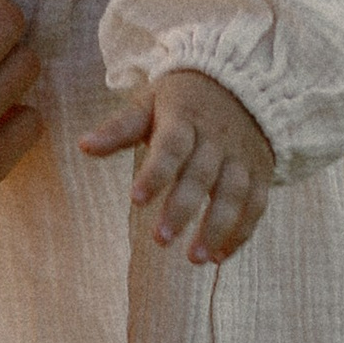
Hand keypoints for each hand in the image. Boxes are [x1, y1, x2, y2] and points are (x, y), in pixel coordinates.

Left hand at [81, 66, 273, 263]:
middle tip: (160, 240)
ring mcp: (241, 156)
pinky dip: (242, 231)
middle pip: (200, 176)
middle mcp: (216, 139)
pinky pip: (256, 204)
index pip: (171, 146)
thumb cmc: (180, 101)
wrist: (240, 84)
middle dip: (182, 209)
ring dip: (217, 228)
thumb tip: (83, 146)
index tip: (136, 200)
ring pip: (233, 193)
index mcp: (184, 118)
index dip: (156, 173)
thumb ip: (119, 128)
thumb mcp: (148, 103)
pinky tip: (220, 256)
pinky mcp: (260, 172)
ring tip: (195, 259)